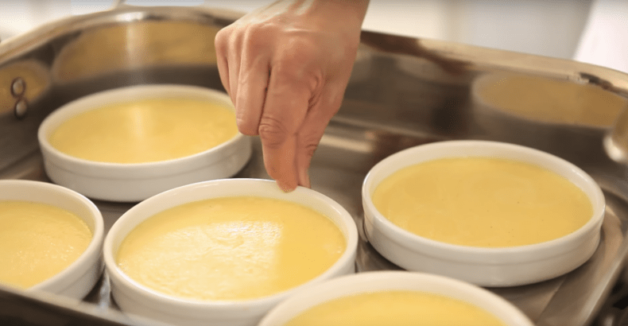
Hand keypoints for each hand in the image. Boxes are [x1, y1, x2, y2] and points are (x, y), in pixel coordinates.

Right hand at [215, 0, 368, 190]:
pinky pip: (230, 91)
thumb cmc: (331, 43)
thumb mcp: (332, 93)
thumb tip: (295, 177)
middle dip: (273, 132)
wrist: (321, 1)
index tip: (285, 181)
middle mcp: (259, 48)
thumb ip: (309, 138)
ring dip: (261, 111)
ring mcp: (238, 41)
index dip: (279, 162)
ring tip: (282, 86)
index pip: (275, 129)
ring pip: (239, 111)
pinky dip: (249, 94)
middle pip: (251, 125)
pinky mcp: (225, 40)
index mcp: (293, 62)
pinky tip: (267, 76)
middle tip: (293, 115)